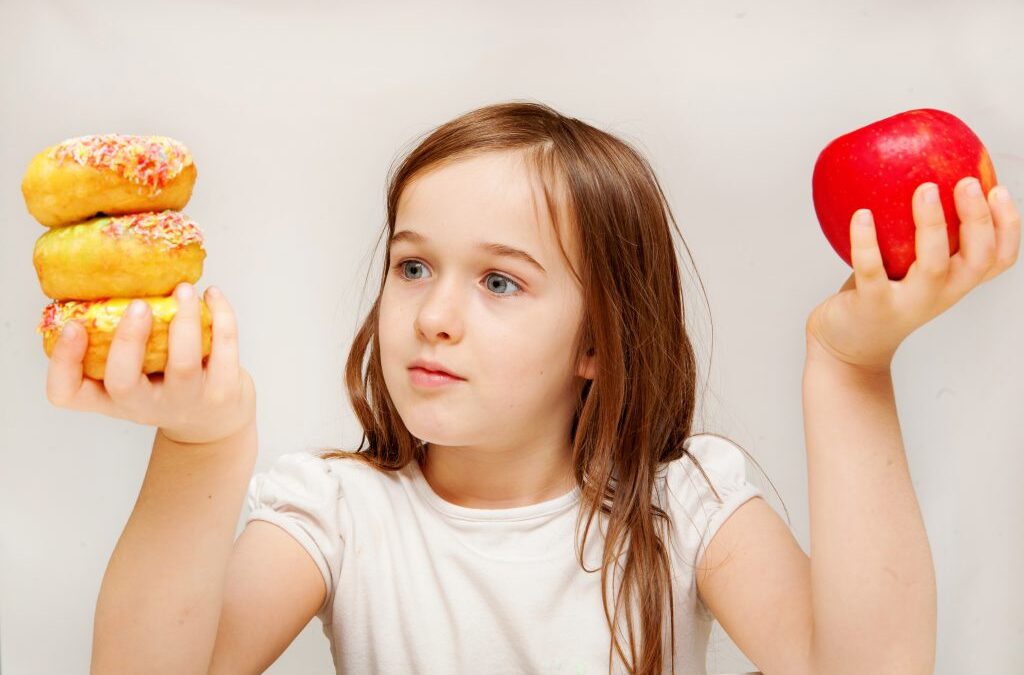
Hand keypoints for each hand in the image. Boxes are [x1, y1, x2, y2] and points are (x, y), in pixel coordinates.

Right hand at [45, 283, 256, 444]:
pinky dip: (222, 317)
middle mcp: (144, 406)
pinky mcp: (222, 392)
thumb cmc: (166, 387)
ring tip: (183, 289)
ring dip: (184, 320)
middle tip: (138, 305)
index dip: (63, 362)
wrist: (215, 422)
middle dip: (128, 340)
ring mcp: (186, 400)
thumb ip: (118, 345)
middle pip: (122, 382)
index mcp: (112, 398)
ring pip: (182, 363)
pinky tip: (213, 296)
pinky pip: (224, 350)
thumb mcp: (135, 377)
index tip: (72, 326)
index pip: (68, 394)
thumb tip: (113, 279)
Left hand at [805, 176, 1019, 370]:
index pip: (999, 258)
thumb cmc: (881, 296)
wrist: (848, 347)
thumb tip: (919, 173)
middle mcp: (940, 294)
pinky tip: (862, 214)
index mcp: (955, 282)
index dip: (1008, 226)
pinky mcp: (873, 306)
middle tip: (967, 181)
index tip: (1000, 188)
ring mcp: (908, 302)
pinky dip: (866, 241)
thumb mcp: (910, 267)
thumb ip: (920, 236)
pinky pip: (871, 270)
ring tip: (924, 188)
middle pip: (977, 258)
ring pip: (932, 264)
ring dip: (932, 224)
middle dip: (978, 218)